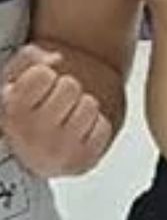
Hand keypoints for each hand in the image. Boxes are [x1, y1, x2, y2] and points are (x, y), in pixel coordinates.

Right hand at [0, 45, 111, 176]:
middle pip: (71, 86)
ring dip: (84, 106)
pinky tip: (80, 133)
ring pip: (90, 105)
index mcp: (10, 113)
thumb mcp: (19, 77)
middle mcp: (29, 137)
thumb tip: (55, 59)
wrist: (42, 149)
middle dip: (68, 88)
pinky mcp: (82, 161)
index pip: (43, 74)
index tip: (39, 87)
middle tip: (58, 103)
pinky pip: (104, 126)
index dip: (45, 75)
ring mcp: (57, 152)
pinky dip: (96, 125)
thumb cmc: (33, 107)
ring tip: (70, 116)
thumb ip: (31, 58)